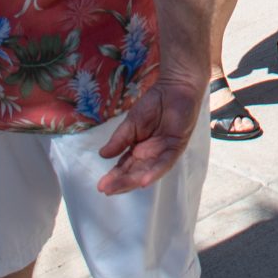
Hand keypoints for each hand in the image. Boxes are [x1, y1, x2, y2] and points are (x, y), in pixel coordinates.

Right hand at [96, 77, 198, 193]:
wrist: (173, 88)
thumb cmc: (154, 103)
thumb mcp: (131, 123)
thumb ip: (119, 140)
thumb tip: (102, 155)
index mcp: (139, 150)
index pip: (125, 167)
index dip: (114, 176)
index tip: (101, 186)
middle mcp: (151, 155)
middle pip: (135, 173)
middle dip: (121, 182)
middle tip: (106, 190)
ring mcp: (164, 152)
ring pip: (148, 171)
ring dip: (134, 181)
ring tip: (118, 188)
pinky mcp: (176, 147)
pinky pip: (165, 163)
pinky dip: (154, 172)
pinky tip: (143, 181)